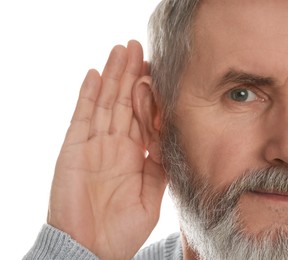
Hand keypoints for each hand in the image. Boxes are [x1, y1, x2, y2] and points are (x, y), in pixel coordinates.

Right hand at [47, 40, 166, 259]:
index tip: (157, 72)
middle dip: (131, 75)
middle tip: (137, 47)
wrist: (92, 249)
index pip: (143, 116)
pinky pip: (81, 116)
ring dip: (112, 76)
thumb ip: (160, 167)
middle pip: (124, 102)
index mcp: (134, 155)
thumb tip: (170, 139)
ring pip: (105, 102)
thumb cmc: (121, 230)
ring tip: (120, 51)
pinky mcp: (73, 148)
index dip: (149, 94)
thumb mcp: (151, 197)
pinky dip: (87, 95)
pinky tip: (95, 74)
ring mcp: (93, 144)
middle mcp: (115, 145)